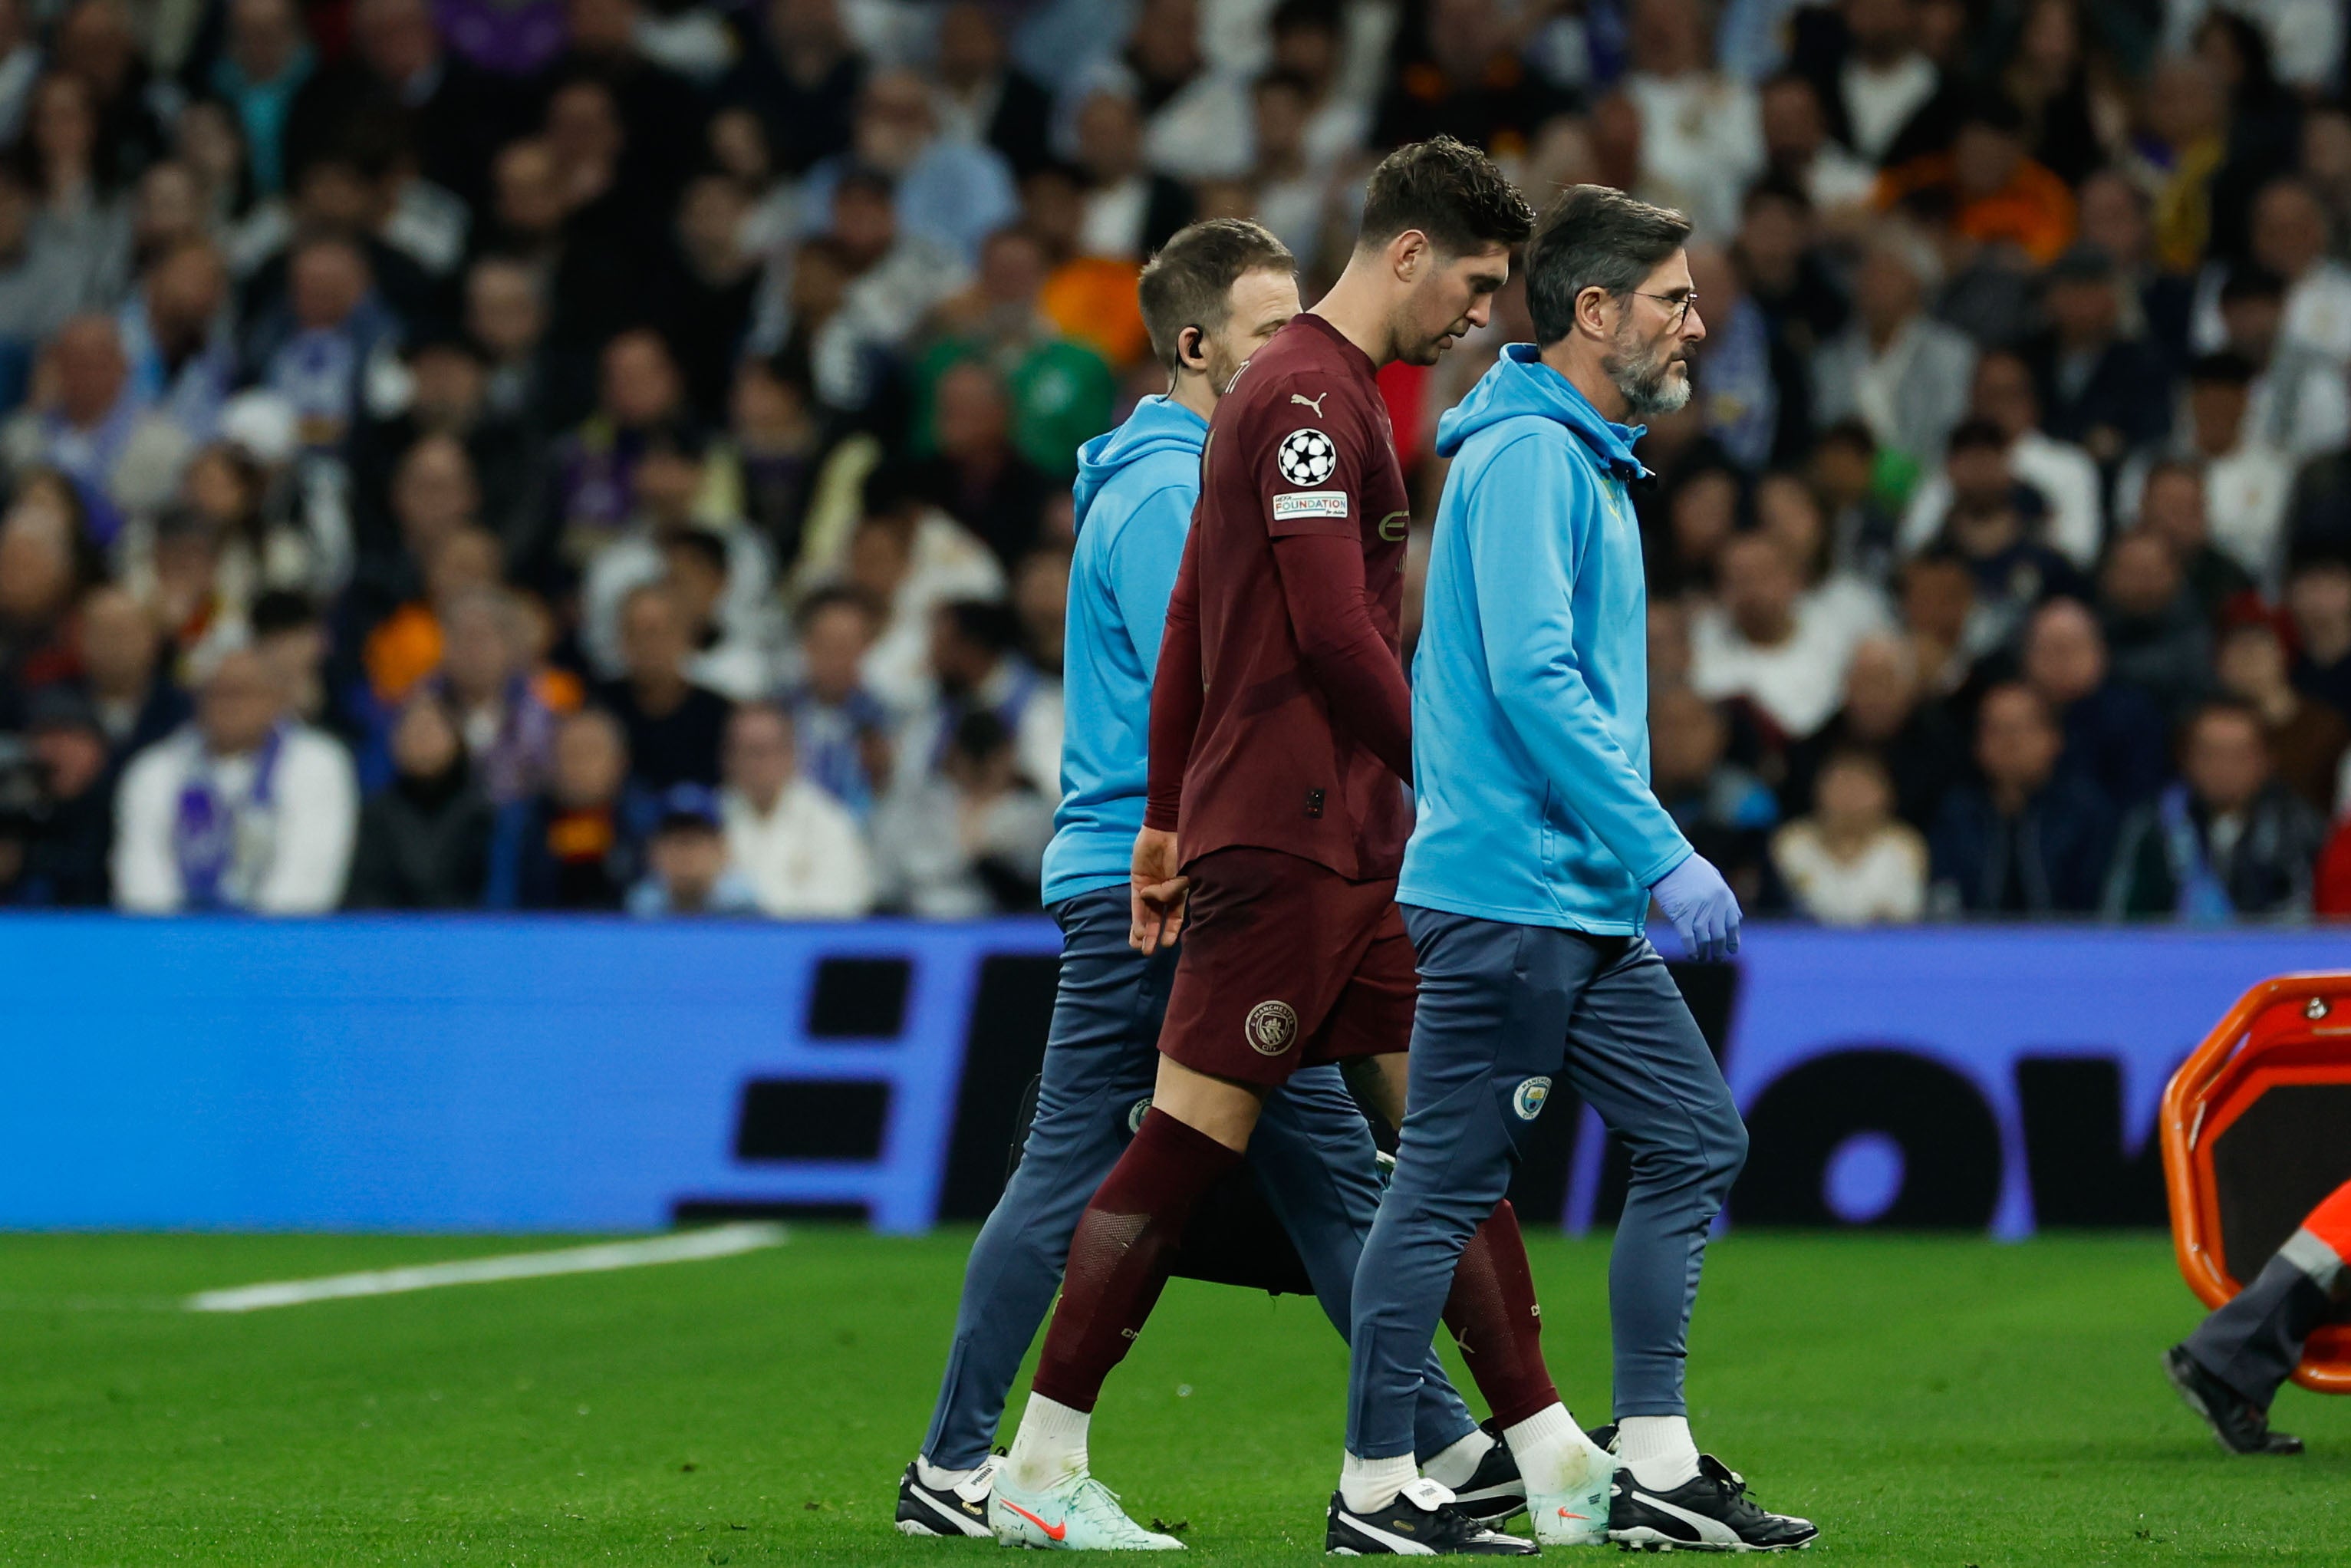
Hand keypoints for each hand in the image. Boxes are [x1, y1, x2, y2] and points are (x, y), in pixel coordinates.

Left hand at [1129, 827, 1188, 953]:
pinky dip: (1137, 916)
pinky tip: (1136, 931)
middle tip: (1148, 952)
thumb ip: (1169, 891)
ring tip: (1138, 947)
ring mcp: (1152, 887)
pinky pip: (1137, 903)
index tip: (1166, 944)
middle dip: (1154, 936)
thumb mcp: (1183, 875)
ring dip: (1143, 931)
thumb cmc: (1182, 851)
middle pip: (1159, 919)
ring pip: (1147, 914)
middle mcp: (1166, 892)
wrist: (1167, 829)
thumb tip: (1149, 899)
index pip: (1176, 917)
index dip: (1172, 931)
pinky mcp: (1138, 881)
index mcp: (1182, 892)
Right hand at [1650, 853, 1741, 962]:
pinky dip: (1692, 950)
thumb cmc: (1689, 867)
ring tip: (1702, 959)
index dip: (1733, 940)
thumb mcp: (1714, 877)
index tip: (1731, 950)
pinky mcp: (1681, 916)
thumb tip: (1735, 916)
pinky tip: (1692, 955)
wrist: (1669, 861)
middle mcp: (1715, 906)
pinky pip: (1689, 939)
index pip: (1733, 924)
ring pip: (1705, 941)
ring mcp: (1698, 912)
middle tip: (1717, 959)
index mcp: (1725, 896)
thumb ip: (1725, 897)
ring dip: (1705, 953)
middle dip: (1719, 951)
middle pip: (1720, 936)